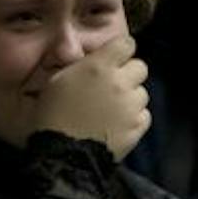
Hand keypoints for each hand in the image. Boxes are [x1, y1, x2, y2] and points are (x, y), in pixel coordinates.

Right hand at [33, 35, 150, 160]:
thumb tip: (94, 60)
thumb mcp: (58, 80)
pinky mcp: (138, 127)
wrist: (64, 153)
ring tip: (113, 108)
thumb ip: (82, 66)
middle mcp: (120, 83)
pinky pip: (144, 115)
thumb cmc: (53, 115)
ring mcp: (131, 106)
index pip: (126, 44)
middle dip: (129, 73)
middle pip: (140, 67)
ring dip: (131, 97)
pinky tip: (118, 123)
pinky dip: (135, 118)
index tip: (116, 57)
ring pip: (143, 93)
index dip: (121, 50)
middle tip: (114, 84)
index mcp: (99, 66)